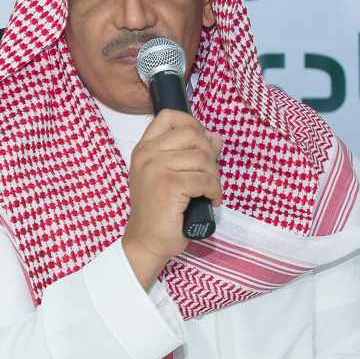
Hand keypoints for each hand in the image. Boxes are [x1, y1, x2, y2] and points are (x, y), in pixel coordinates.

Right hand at [122, 109, 222, 288]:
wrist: (147, 242)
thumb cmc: (159, 211)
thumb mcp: (170, 176)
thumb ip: (190, 153)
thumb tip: (215, 137)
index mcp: (144, 149)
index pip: (169, 117)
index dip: (192, 124)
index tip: (202, 144)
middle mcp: (147, 155)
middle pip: (192, 134)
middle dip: (209, 154)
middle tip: (209, 175)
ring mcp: (156, 169)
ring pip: (202, 158)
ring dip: (214, 176)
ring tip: (210, 191)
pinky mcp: (169, 186)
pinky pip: (204, 179)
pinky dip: (214, 191)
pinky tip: (211, 201)